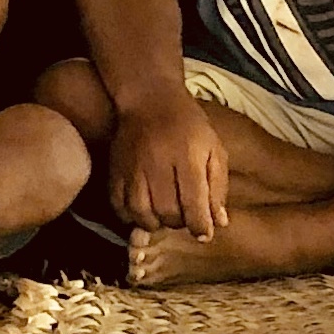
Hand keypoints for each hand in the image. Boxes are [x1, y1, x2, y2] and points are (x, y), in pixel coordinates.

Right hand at [110, 98, 233, 240]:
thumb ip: (218, 186)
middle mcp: (157, 162)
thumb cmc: (189, 126)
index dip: (200, 225)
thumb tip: (219, 222)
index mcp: (187, 155)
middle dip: (179, 223)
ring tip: (164, 216)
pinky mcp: (114, 170)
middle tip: (184, 217)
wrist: (150, 98)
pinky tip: (143, 211)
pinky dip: (130, 217)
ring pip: (141, 213)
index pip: (193, 201)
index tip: (204, 235)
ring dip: (155, 223)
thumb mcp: (214, 148)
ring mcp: (132, 167)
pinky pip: (118, 206)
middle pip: (166, 211)